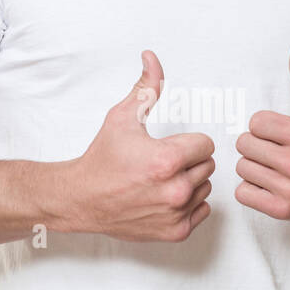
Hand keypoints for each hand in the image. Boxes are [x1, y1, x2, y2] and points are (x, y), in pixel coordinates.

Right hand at [65, 50, 215, 240]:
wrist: (82, 199)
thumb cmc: (102, 158)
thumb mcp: (122, 117)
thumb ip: (146, 87)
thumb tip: (151, 57)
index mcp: (167, 160)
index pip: (206, 145)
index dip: (188, 142)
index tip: (167, 146)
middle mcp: (176, 190)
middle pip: (208, 166)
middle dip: (188, 161)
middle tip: (160, 163)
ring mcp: (176, 214)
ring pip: (205, 188)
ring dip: (189, 182)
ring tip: (160, 180)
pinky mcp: (175, 232)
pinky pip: (202, 211)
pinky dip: (187, 205)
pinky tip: (163, 198)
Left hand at [234, 35, 289, 220]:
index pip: (256, 122)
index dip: (265, 124)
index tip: (280, 130)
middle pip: (245, 145)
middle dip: (257, 144)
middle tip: (274, 148)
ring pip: (243, 168)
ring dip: (253, 165)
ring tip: (273, 165)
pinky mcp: (282, 210)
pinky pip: (243, 193)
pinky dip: (252, 188)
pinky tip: (269, 182)